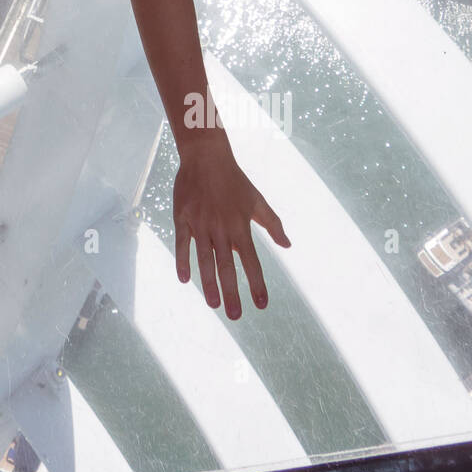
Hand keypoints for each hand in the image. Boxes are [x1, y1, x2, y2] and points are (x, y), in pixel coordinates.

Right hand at [172, 131, 289, 318]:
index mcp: (241, 227)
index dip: (257, 284)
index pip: (251, 262)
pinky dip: (182, 261)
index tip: (261, 304)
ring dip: (209, 284)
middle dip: (232, 293)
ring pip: (204, 261)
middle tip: (235, 315)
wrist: (206, 157)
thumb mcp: (257, 201)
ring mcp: (200, 225)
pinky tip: (184, 279)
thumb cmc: (234, 180)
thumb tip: (288, 245)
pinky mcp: (182, 218)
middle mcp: (221, 229)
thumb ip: (273, 224)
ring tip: (213, 304)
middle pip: (227, 268)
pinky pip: (182, 244)